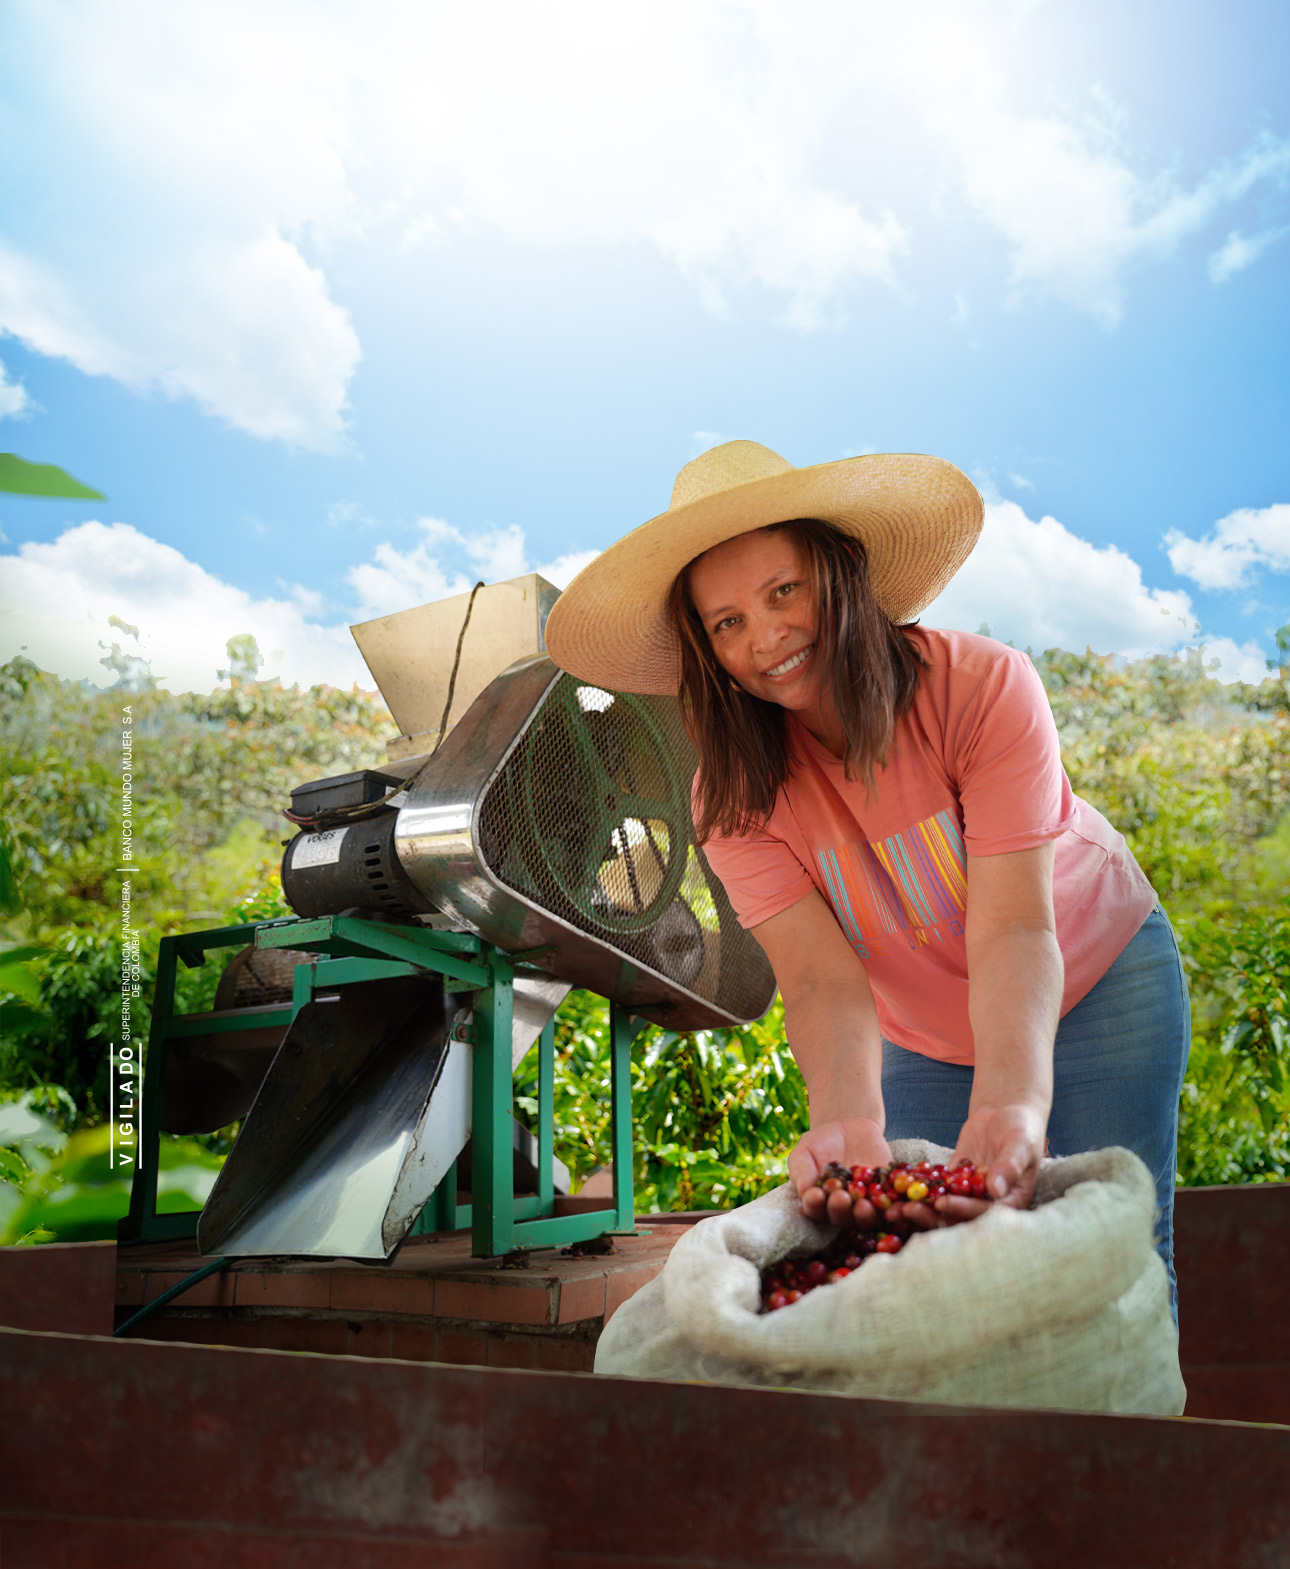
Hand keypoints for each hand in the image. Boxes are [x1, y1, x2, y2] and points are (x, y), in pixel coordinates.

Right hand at [788, 1118, 892, 1227]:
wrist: (849, 1127)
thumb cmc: (821, 1142)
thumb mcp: (805, 1150)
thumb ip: (802, 1171)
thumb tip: (806, 1193)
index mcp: (819, 1202)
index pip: (815, 1209)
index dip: (814, 1204)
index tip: (814, 1195)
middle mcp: (841, 1209)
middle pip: (840, 1217)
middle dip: (839, 1209)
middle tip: (840, 1197)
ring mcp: (864, 1205)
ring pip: (865, 1218)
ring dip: (864, 1215)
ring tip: (863, 1205)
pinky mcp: (886, 1196)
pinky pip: (890, 1206)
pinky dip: (892, 1208)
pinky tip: (893, 1204)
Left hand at [896, 1102, 1046, 1229]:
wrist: (1006, 1114)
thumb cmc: (1023, 1129)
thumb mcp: (1020, 1144)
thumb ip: (1010, 1166)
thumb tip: (996, 1190)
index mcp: (1010, 1203)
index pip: (984, 1213)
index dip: (963, 1210)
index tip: (942, 1203)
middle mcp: (988, 1205)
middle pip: (959, 1217)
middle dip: (933, 1216)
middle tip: (908, 1211)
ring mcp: (969, 1195)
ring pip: (942, 1207)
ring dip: (919, 1209)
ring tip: (894, 1208)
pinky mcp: (953, 1182)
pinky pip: (934, 1189)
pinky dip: (916, 1191)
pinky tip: (893, 1190)